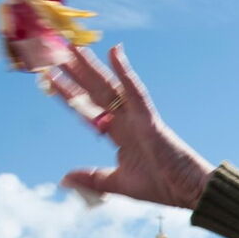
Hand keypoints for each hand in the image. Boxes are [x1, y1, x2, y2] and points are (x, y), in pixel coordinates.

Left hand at [50, 44, 214, 209]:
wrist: (188, 191)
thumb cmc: (161, 187)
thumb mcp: (117, 184)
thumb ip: (91, 179)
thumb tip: (64, 178)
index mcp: (120, 135)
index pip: (89, 110)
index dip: (70, 95)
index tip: (50, 79)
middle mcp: (127, 121)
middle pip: (95, 94)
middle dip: (75, 75)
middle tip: (55, 52)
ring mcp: (138, 117)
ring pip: (110, 88)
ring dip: (91, 67)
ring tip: (72, 46)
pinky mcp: (150, 119)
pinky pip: (135, 91)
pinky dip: (125, 72)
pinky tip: (114, 52)